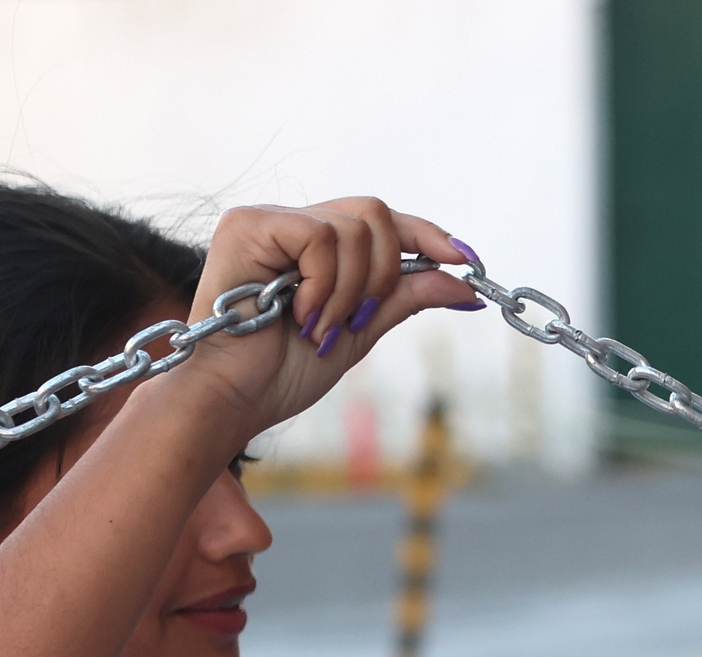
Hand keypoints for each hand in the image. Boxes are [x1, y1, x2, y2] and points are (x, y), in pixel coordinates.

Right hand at [155, 199, 480, 438]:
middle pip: (375, 213)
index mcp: (315, 248)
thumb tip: (463, 282)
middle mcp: (290, 224)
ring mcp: (266, 220)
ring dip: (350, 292)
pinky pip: (320, 238)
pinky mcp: (246, 225)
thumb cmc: (282, 372)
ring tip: (318, 327)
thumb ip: (402, 298)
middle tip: (358, 320)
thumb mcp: (360, 332)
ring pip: (353, 228)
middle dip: (384, 274)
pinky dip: (325, 285)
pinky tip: (300, 314)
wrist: (234, 398)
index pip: (383, 222)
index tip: (467, 261)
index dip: (427, 235)